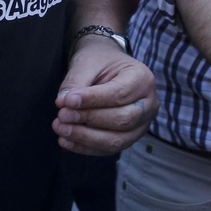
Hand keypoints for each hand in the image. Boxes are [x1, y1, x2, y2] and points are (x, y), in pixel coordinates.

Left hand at [53, 36, 156, 153]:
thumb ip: (75, 82)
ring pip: (117, 140)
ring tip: (61, 129)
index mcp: (142, 78)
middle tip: (62, 115)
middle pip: (122, 120)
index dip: (92, 100)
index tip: (67, 101)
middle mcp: (149, 104)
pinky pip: (110, 149)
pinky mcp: (130, 138)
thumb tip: (63, 104)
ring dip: (86, 138)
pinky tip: (66, 141)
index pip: (119, 94)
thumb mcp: (87, 63)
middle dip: (89, 120)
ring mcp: (143, 124)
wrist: (107, 66)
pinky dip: (86, 147)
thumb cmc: (99, 61)